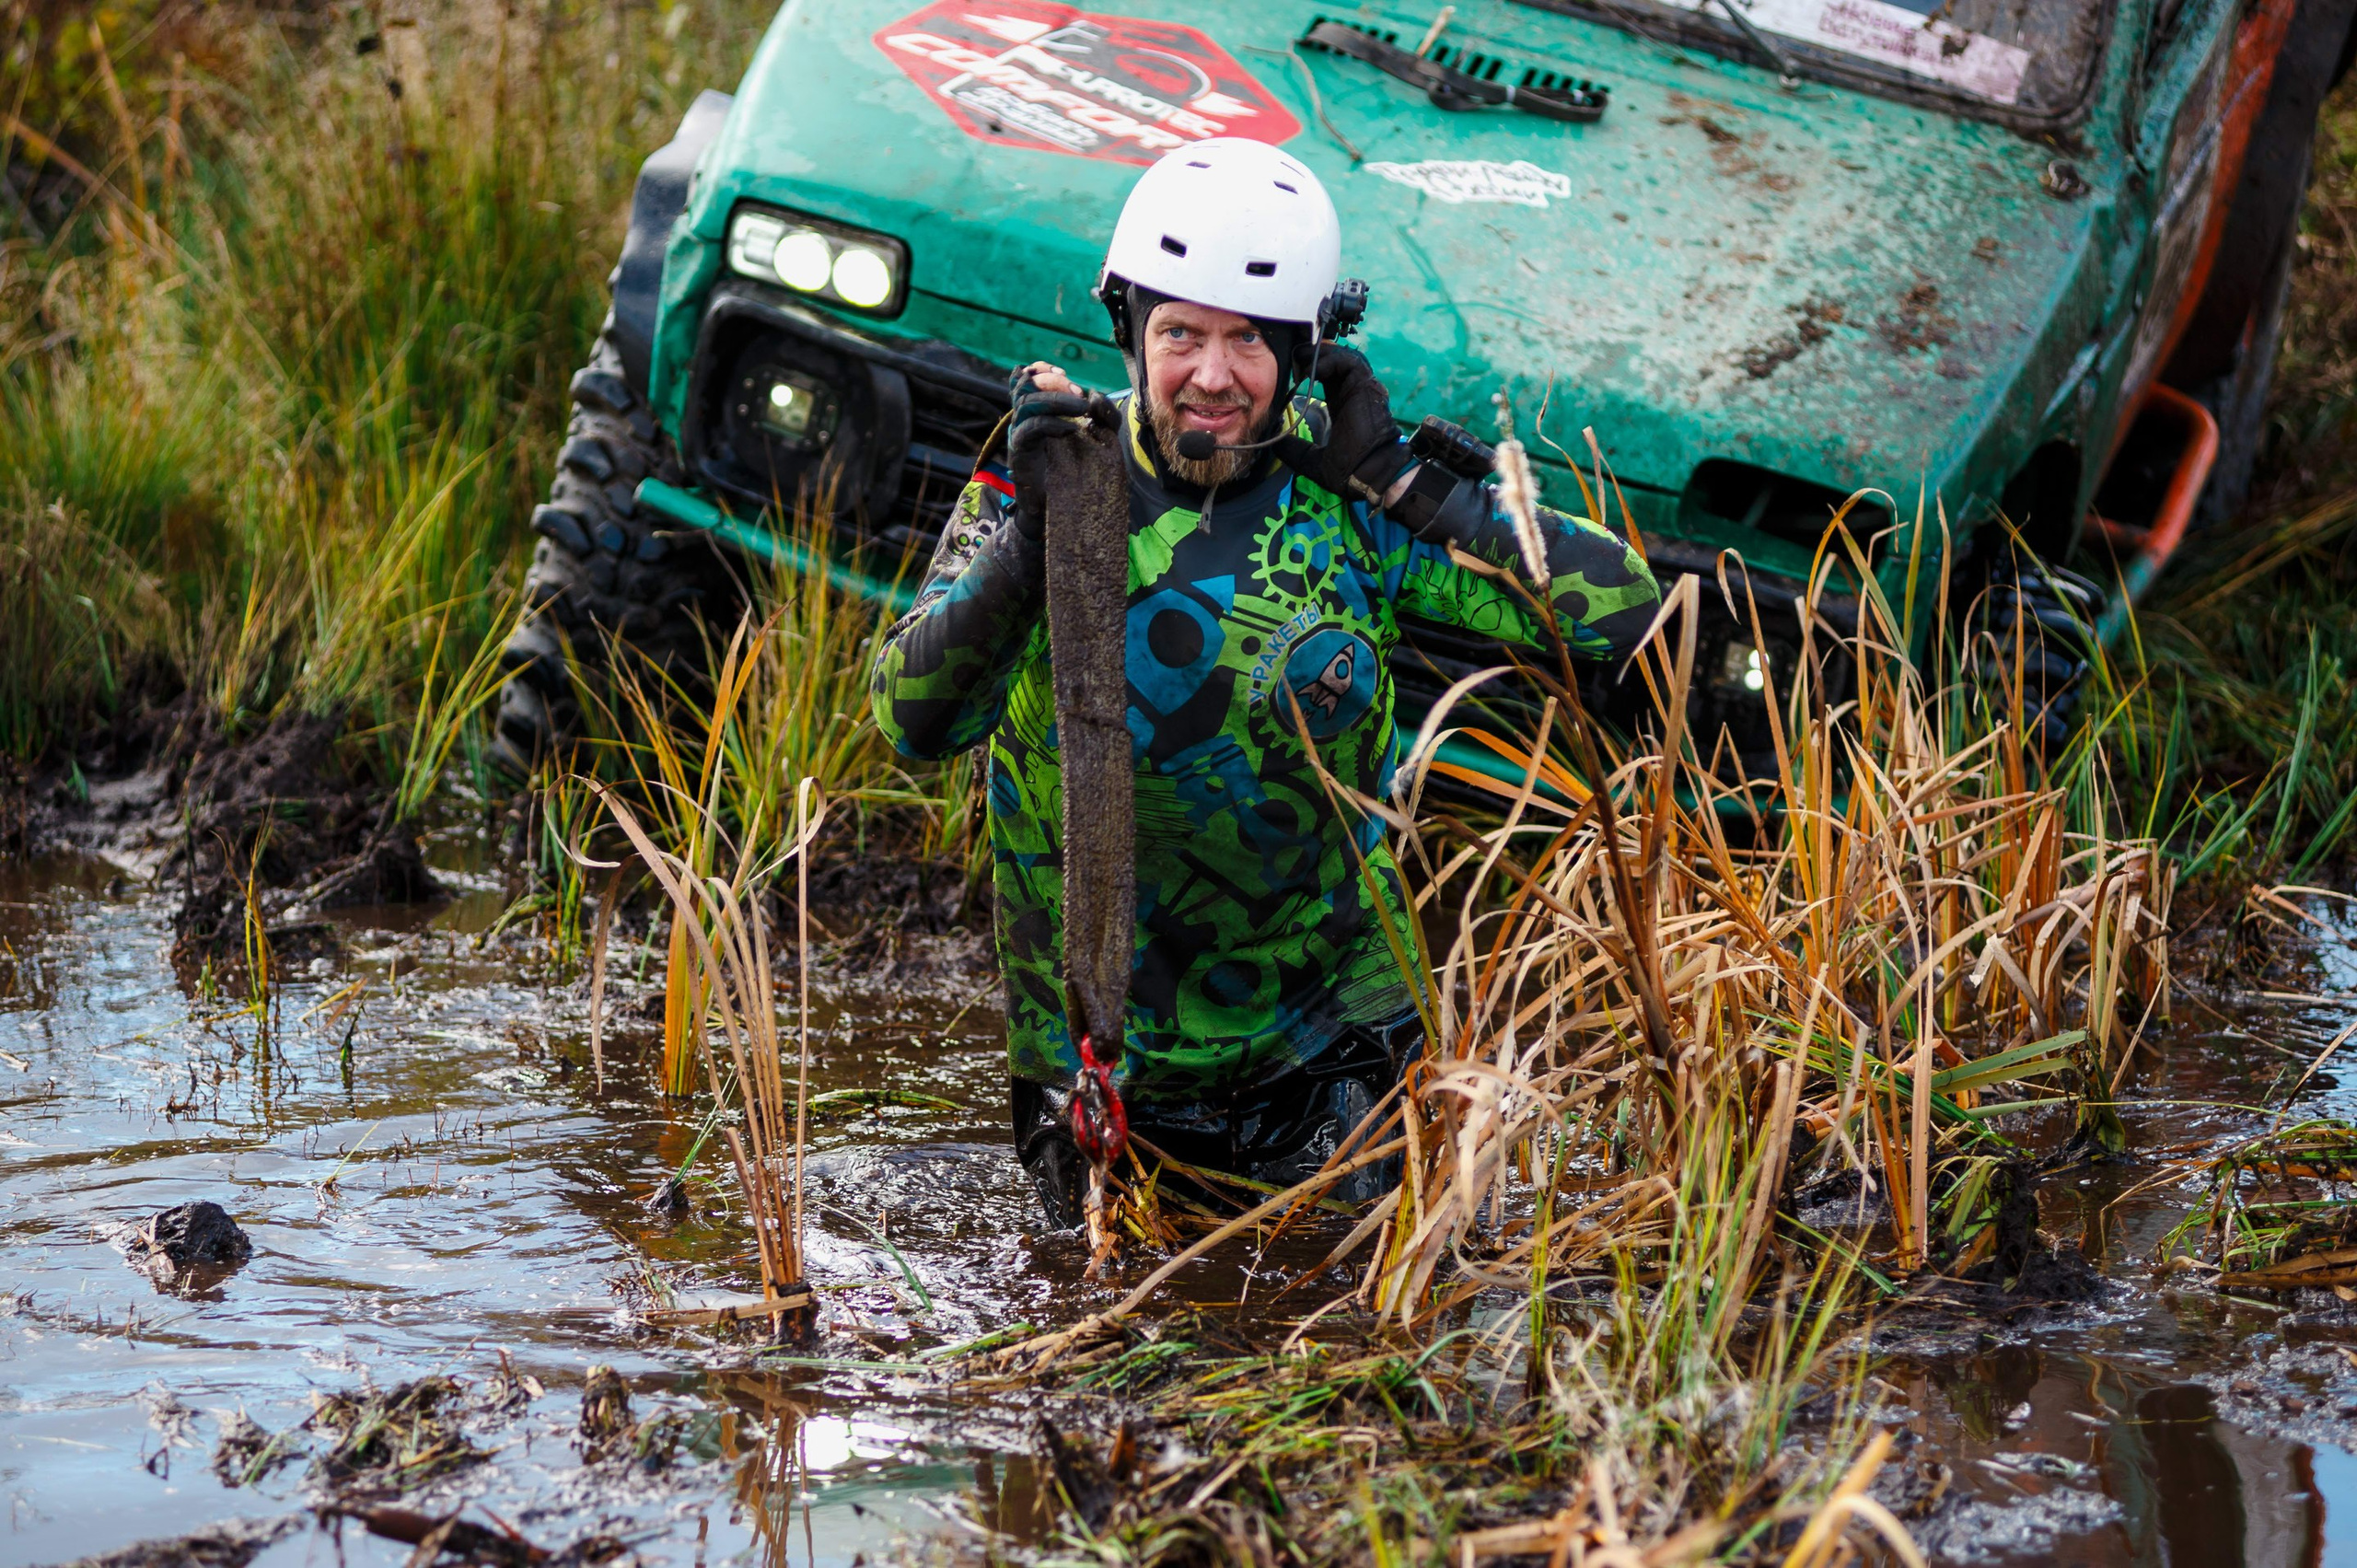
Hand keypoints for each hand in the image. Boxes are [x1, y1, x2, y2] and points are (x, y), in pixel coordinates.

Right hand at [1007, 362, 1113, 538]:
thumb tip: (1095, 396)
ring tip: (1081, 409)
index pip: (1026, 378)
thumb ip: (1102, 416)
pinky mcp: (1020, 453)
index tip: (1063, 372)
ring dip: (1056, 399)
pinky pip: (1030, 428)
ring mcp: (1018, 435)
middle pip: (1026, 385)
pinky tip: (1071, 428)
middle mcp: (1022, 419)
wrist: (1058, 510)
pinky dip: (1051, 423)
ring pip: (1027, 403)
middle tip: (1079, 393)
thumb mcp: (1097, 440)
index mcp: (1035, 412)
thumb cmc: (1075, 473)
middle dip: (1054, 383)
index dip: (1041, 370)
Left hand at [1271, 344, 1411, 503]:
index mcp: (1342, 405)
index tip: (1290, 370)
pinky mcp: (1367, 387)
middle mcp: (1353, 393)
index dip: (1310, 368)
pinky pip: (1350, 362)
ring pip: (1344, 357)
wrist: (1368, 475)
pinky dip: (1331, 360)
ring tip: (1301, 359)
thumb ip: (1294, 448)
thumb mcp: (1311, 459)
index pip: (1328, 376)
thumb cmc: (1347, 471)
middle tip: (1293, 356)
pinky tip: (1313, 369)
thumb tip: (1274, 440)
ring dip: (1321, 355)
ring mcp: (1362, 389)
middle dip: (1313, 355)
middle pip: (1335, 361)